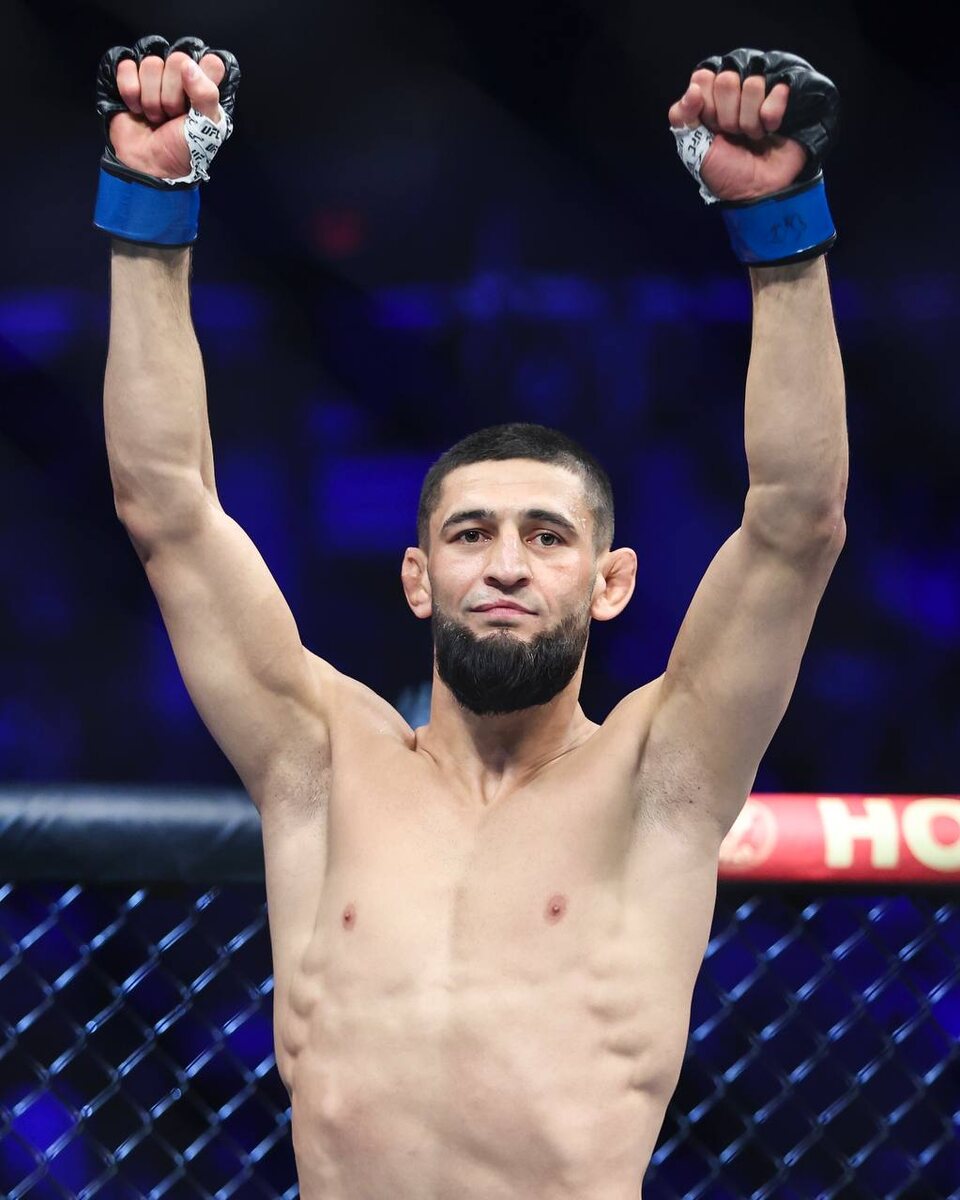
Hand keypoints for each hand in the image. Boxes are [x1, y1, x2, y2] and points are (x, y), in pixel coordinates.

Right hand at [110, 51, 225, 178]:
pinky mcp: (130, 79)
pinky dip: (130, 92)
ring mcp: (155, 77)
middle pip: (177, 60)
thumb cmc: (183, 149)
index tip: (195, 104)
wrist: (151, 165)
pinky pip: (127, 66)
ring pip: (150, 63)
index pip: (210, 61)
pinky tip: (136, 109)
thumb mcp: (207, 127)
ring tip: (156, 117)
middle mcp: (181, 77)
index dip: (201, 81)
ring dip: (151, 99)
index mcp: (205, 86)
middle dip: (173, 96)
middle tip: (172, 116)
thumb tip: (188, 65)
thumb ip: (207, 94)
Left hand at [667, 69, 806, 201]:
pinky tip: (771, 129)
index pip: (703, 78)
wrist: (758, 191)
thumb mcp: (692, 148)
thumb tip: (693, 89)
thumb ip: (681, 117)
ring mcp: (761, 90)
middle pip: (727, 80)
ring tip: (753, 136)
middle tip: (733, 134)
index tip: (711, 128)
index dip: (706, 106)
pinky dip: (771, 118)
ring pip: (753, 85)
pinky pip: (778, 91)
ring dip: (750, 122)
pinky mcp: (785, 95)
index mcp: (709, 97)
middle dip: (728, 117)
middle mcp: (735, 89)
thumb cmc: (725, 171)